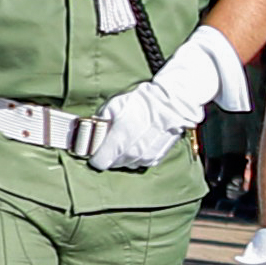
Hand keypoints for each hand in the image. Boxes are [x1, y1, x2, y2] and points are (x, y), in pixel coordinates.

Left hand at [80, 24, 249, 175]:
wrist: (174, 101)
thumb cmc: (144, 100)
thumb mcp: (116, 104)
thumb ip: (101, 122)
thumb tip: (91, 134)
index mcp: (122, 135)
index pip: (100, 160)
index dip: (95, 154)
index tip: (95, 146)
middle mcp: (134, 149)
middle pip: (112, 164)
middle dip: (108, 153)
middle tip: (109, 140)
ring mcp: (147, 154)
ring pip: (126, 164)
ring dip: (121, 156)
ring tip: (124, 140)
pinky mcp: (156, 157)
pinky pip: (139, 163)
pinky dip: (135, 156)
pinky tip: (136, 143)